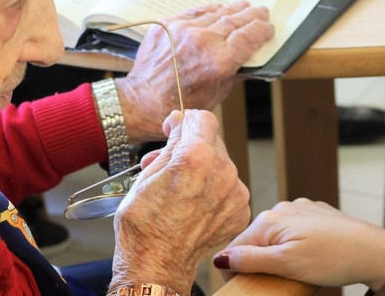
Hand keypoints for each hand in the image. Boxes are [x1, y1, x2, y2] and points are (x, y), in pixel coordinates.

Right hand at [110, 110, 250, 294]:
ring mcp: (235, 193)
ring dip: (203, 170)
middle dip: (191, 148)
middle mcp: (223, 172)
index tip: (174, 130)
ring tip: (179, 189)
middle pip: (213, 142)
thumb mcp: (147, 174)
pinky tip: (193, 206)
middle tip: (169, 164)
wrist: (156, 264)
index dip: (185, 121)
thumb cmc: (144, 224)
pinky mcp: (241, 210)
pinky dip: (214, 191)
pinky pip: (229, 189)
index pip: (202, 119)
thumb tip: (181, 122)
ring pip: (221, 166)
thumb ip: (172, 143)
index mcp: (196, 157)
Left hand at [115, 1, 272, 142]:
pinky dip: (211, 10)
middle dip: (253, 16)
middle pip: (236, 20)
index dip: (263, 30)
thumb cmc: (180, 105)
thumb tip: (252, 60)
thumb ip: (237, 73)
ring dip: (234, 9)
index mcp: (219, 62)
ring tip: (244, 7)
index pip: (249, 37)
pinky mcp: (168, 24)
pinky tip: (219, 9)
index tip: (269, 28)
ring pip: (217, 13)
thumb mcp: (218, 94)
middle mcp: (203, 41)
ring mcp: (184, 30)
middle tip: (262, 12)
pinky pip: (196, 11)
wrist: (142, 101)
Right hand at [213, 198, 384, 289]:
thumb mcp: (287, 264)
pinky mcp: (317, 215)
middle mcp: (283, 209)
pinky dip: (293, 246)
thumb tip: (221, 258)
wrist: (373, 251)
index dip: (233, 269)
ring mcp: (301, 210)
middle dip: (256, 261)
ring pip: (275, 236)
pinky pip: (294, 231)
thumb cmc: (333, 258)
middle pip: (255, 240)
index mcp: (270, 219)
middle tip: (270, 282)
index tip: (239, 287)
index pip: (236, 246)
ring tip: (291, 272)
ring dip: (275, 255)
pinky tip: (308, 258)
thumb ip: (252, 259)